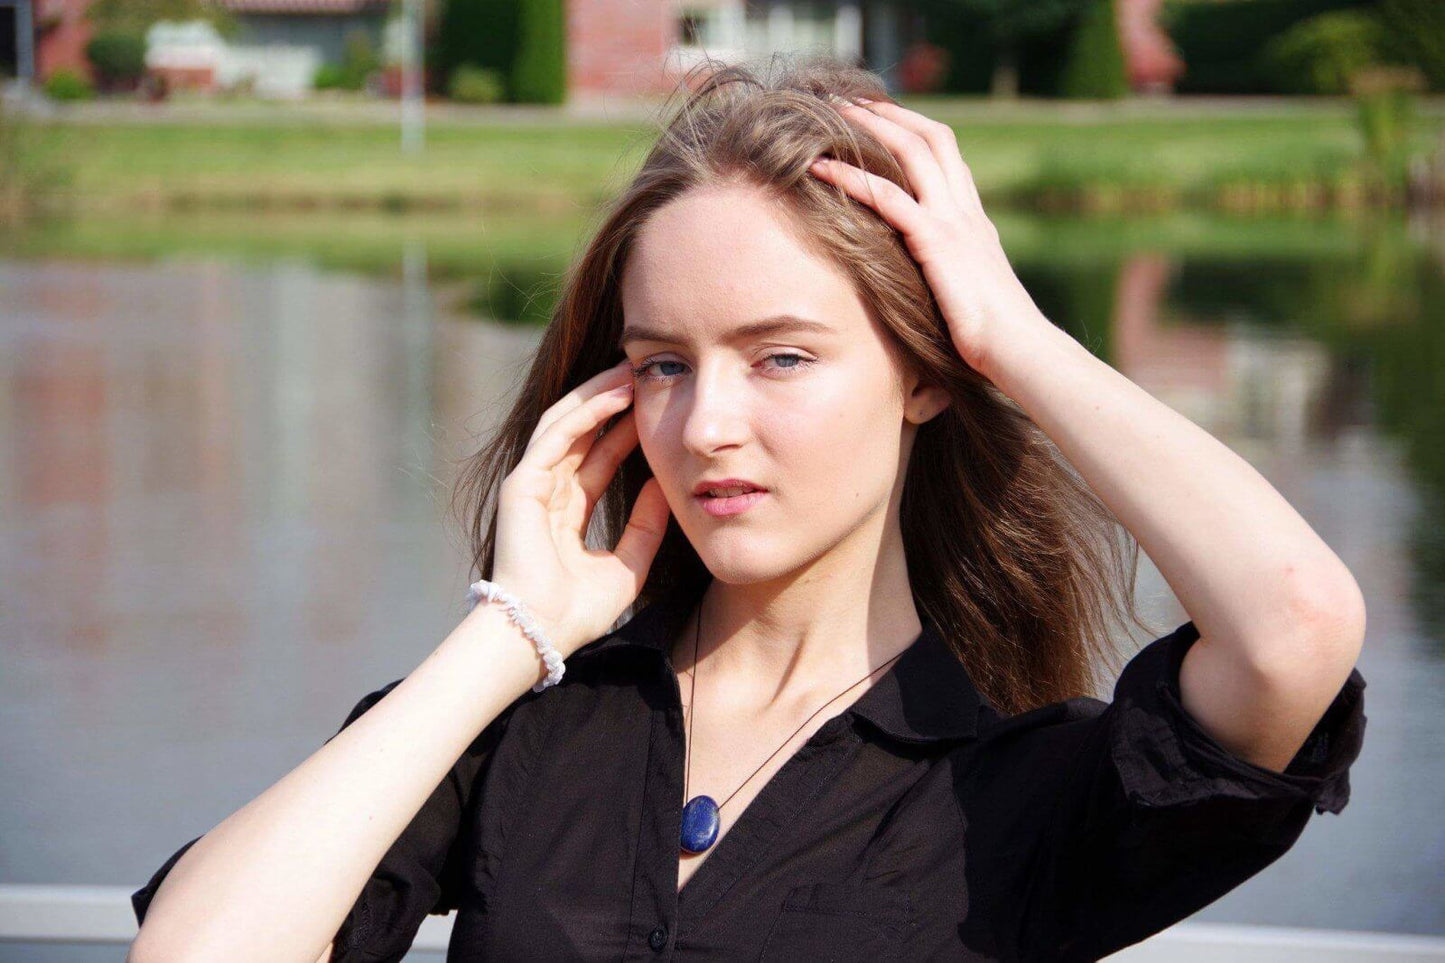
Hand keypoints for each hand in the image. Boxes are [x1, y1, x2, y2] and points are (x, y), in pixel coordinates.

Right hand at [490, 360, 671, 655]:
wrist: (543, 632)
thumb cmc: (578, 610)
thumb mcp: (628, 563)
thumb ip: (647, 526)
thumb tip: (668, 485)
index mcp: (567, 510)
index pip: (598, 456)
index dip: (625, 429)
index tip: (655, 406)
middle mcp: (548, 491)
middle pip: (582, 432)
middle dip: (611, 400)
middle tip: (645, 373)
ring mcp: (532, 484)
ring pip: (567, 423)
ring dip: (599, 394)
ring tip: (631, 370)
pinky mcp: (523, 483)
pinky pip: (558, 436)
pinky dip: (586, 411)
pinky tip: (614, 393)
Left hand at [807, 97, 1046, 373]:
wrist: (1018, 350)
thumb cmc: (993, 339)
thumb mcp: (968, 296)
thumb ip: (949, 276)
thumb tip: (927, 287)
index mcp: (974, 220)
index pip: (946, 155)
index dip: (914, 128)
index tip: (882, 116)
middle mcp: (965, 211)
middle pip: (931, 138)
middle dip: (891, 113)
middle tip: (852, 100)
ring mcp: (952, 222)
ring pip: (911, 153)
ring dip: (870, 128)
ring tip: (832, 114)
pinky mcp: (935, 242)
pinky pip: (888, 198)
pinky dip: (852, 178)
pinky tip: (821, 168)